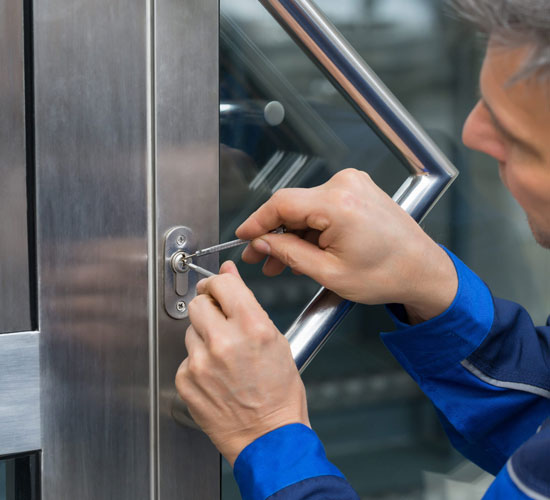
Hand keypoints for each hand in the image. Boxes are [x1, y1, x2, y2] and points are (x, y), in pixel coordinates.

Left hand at [175, 261, 309, 464]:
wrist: (268, 438)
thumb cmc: (279, 395)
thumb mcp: (276, 341)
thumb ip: (248, 304)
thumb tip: (228, 275)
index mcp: (252, 327)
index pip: (221, 283)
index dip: (219, 283)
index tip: (218, 288)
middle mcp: (223, 342)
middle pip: (198, 303)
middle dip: (209, 308)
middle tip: (221, 322)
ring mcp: (201, 363)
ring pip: (190, 329)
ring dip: (204, 336)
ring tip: (224, 356)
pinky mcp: (186, 381)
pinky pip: (185, 357)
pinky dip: (198, 361)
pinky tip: (215, 375)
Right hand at [237, 168, 457, 322]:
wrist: (422, 270)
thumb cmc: (387, 275)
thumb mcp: (329, 273)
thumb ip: (289, 253)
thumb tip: (262, 242)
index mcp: (338, 204)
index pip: (281, 203)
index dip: (256, 221)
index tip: (243, 236)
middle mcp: (345, 186)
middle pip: (292, 206)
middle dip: (274, 234)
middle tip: (260, 258)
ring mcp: (353, 185)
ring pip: (306, 208)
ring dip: (292, 234)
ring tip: (281, 262)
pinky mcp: (357, 191)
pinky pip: (322, 207)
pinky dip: (310, 228)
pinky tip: (303, 249)